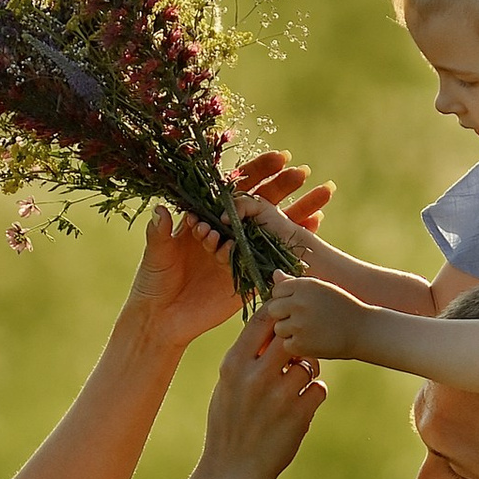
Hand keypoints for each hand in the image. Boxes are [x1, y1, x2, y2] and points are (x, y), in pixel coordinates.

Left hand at [121, 155, 334, 350]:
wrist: (163, 320)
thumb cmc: (154, 283)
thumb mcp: (156, 257)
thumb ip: (160, 235)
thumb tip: (161, 211)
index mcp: (207, 218)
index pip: (236, 189)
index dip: (257, 171)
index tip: (278, 158)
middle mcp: (228, 231)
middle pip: (261, 202)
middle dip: (282, 186)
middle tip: (303, 173)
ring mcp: (241, 253)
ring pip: (275, 227)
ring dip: (299, 209)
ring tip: (324, 194)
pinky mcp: (249, 277)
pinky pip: (276, 258)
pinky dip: (298, 243)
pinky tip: (318, 227)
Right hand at [195, 314, 324, 478]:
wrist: (230, 472)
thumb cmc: (227, 426)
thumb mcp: (226, 387)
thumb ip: (246, 359)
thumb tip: (268, 331)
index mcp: (234, 365)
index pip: (262, 320)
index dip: (279, 316)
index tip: (285, 323)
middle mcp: (256, 376)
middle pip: (292, 337)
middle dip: (298, 343)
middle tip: (297, 356)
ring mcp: (279, 396)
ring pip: (309, 365)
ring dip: (308, 373)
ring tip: (295, 388)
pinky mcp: (298, 416)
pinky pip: (318, 390)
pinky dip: (313, 396)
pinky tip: (300, 407)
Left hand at [262, 271, 370, 367]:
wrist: (364, 330)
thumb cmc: (342, 307)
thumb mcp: (322, 289)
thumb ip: (296, 283)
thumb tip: (275, 275)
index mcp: (304, 285)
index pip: (277, 290)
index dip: (286, 299)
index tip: (300, 306)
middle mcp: (299, 302)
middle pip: (273, 309)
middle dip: (284, 315)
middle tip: (303, 320)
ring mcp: (299, 324)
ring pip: (279, 328)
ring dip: (290, 331)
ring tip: (310, 330)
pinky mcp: (301, 344)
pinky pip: (287, 345)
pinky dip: (297, 346)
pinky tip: (313, 341)